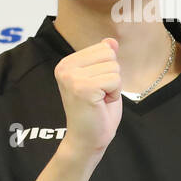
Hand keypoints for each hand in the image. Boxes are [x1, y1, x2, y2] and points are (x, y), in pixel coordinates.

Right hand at [53, 37, 121, 156]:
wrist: (87, 139)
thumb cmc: (95, 111)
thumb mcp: (101, 78)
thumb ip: (103, 59)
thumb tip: (111, 41)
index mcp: (66, 63)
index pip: (103, 48)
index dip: (107, 69)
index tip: (96, 87)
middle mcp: (65, 68)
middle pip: (109, 54)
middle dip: (112, 75)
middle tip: (99, 94)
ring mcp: (72, 78)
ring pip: (114, 68)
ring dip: (113, 86)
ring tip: (100, 100)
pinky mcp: (83, 88)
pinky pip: (115, 80)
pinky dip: (114, 94)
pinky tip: (101, 103)